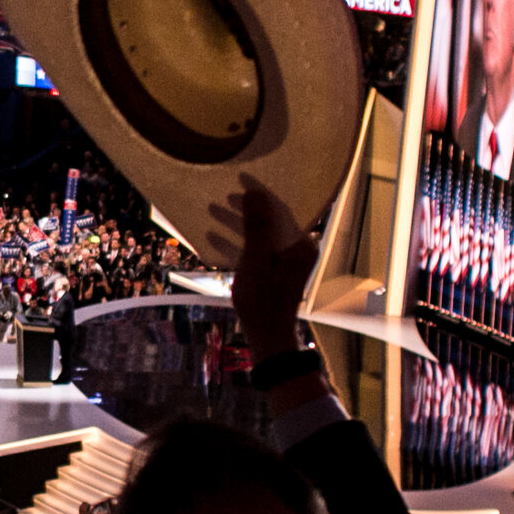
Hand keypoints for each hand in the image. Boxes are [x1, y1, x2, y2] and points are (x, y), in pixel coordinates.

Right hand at [220, 185, 318, 356]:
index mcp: (300, 244)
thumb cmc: (263, 299)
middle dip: (245, 208)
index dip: (259, 192)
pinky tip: (213, 237)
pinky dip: (237, 244)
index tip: (240, 177)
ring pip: (259, 235)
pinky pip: (256, 251)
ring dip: (236, 224)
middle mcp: (298, 250)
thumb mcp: (257, 259)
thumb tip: (255, 192)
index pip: (279, 209)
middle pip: (269, 221)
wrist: (267, 336)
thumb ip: (257, 225)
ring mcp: (286, 262)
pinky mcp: (274, 273)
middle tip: (223, 195)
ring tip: (213, 211)